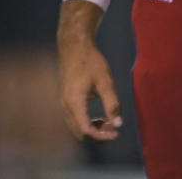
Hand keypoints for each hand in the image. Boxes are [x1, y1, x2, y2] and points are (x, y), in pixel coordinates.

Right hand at [57, 17, 122, 141]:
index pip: (86, 129)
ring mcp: (63, 100)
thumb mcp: (105, 81)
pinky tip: (98, 115)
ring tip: (107, 122)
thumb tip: (118, 124)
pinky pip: (73, 117)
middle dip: (97, 133)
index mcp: (75, 101)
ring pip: (75, 125)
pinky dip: (86, 121)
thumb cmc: (90, 61)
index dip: (101, 135)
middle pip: (78, 130)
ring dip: (91, 128)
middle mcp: (65, 104)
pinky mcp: (64, 97)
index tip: (116, 133)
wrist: (74, 45)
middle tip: (113, 128)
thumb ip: (112, 104)